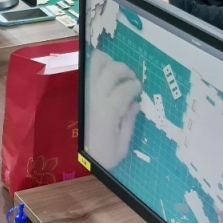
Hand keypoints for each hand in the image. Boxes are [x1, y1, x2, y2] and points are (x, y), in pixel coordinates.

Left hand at [86, 49, 141, 169]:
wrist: (84, 159)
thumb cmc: (106, 156)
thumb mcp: (123, 145)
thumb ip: (129, 122)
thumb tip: (134, 103)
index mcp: (108, 113)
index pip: (124, 89)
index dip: (134, 86)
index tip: (139, 89)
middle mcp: (96, 99)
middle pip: (111, 71)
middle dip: (125, 70)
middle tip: (132, 77)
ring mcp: (87, 95)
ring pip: (96, 65)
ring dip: (110, 63)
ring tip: (120, 71)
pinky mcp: (83, 94)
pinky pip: (90, 73)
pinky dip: (100, 65)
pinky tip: (109, 70)